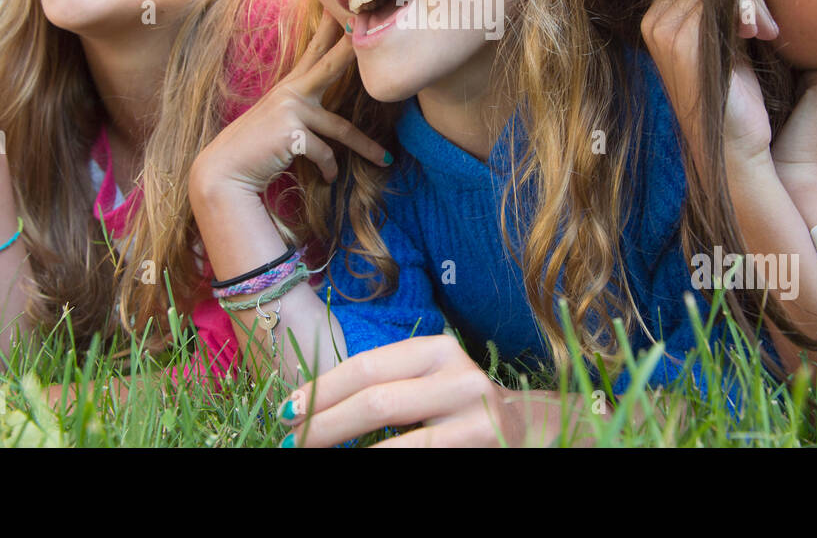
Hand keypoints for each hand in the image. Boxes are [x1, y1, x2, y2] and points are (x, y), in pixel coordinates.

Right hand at [189, 13, 389, 207]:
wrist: (225, 171)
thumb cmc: (254, 148)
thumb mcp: (279, 121)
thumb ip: (300, 109)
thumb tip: (327, 116)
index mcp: (289, 87)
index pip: (313, 50)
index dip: (328, 27)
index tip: (341, 6)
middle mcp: (291, 93)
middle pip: (331, 65)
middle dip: (352, 46)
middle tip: (369, 24)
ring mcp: (291, 111)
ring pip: (341, 128)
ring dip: (366, 147)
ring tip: (385, 159)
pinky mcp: (292, 134)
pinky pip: (325, 154)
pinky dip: (329, 169)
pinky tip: (328, 178)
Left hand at [278, 335, 548, 447]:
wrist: (529, 431)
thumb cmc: (458, 407)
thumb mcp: (426, 382)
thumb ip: (384, 385)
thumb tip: (309, 406)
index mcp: (437, 351)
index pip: (367, 367)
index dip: (322, 390)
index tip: (288, 411)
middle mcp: (459, 377)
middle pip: (375, 401)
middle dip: (324, 425)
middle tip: (292, 441)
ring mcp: (474, 417)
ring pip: (395, 443)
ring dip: (347, 452)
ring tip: (314, 455)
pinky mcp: (480, 447)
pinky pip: (415, 460)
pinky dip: (379, 465)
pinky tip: (359, 465)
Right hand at [641, 0, 779, 170]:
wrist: (732, 150)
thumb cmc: (734, 99)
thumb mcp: (723, 43)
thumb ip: (721, 8)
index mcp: (657, 21)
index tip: (755, 16)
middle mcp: (652, 22)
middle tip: (765, 24)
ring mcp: (663, 31)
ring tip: (766, 31)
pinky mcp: (683, 42)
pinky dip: (748, 7)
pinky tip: (761, 34)